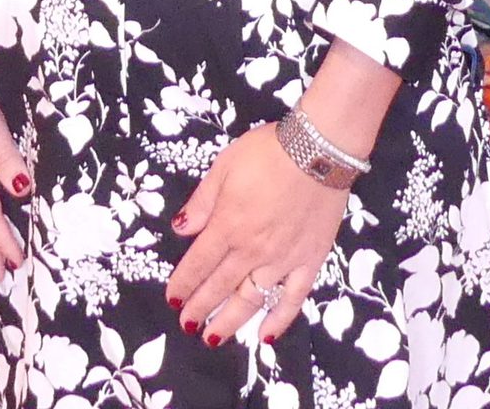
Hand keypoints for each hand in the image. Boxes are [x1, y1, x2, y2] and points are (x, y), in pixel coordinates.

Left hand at [167, 123, 350, 348]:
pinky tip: (266, 336)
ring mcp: (282, 260)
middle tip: (188, 325)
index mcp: (228, 225)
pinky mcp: (309, 261)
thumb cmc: (267, 153)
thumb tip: (180, 228)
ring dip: (230, 322)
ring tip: (213, 338)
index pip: (198, 263)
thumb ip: (201, 202)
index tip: (172, 300)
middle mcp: (252, 250)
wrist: (317, 151)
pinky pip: (293, 298)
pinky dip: (280, 320)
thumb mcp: (223, 167)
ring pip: (251, 300)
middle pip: (220, 287)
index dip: (183, 284)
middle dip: (200, 308)